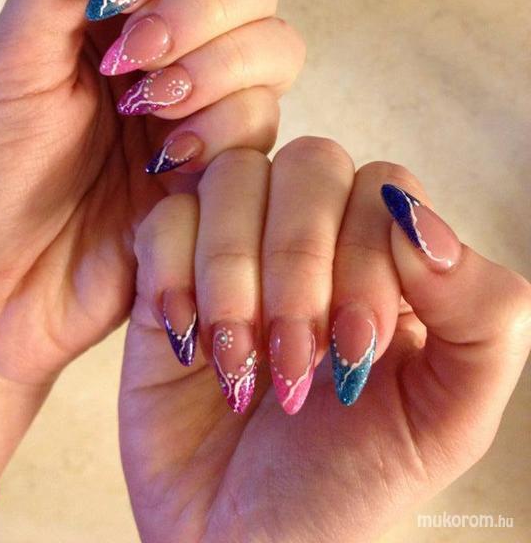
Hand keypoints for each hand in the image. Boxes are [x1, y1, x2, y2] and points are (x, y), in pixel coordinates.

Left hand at [0, 0, 304, 498]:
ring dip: (218, 68)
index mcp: (123, 7)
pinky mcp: (227, 168)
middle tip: (133, 58)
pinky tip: (167, 165)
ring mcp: (207, 107)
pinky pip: (266, 126)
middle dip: (202, 9)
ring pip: (276, 48)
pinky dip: (223, 131)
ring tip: (149, 112)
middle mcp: (176, 48)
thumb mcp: (17, 47)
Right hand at [119, 138, 530, 542]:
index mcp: (387, 260)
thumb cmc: (348, 485)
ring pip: (234, 178)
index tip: (354, 349)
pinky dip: (174, 272)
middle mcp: (313, 239)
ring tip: (241, 358)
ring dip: (234, 272)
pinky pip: (166, 217)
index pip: (382, 187)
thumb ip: (483, 315)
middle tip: (297, 358)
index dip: (366, 254)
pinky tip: (190, 342)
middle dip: (299, 264)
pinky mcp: (169, 271)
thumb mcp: (447, 418)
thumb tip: (421, 225)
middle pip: (309, 164)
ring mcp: (237, 248)